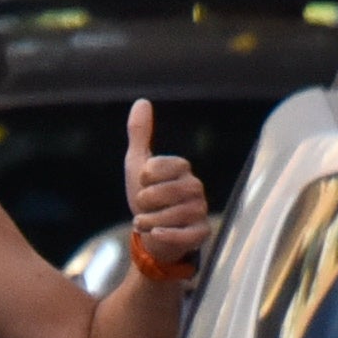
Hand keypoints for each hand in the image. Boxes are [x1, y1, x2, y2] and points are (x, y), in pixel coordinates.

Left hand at [124, 100, 209, 269]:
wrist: (153, 237)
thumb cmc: (147, 199)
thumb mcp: (138, 165)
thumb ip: (139, 135)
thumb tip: (141, 101)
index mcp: (181, 168)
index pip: (157, 167)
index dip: (143, 178)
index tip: (142, 184)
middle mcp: (195, 187)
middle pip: (166, 191)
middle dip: (145, 201)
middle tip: (142, 206)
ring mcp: (199, 211)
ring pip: (173, 214)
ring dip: (149, 220)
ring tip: (144, 222)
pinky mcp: (200, 233)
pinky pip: (187, 234)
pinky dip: (167, 234)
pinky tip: (154, 233)